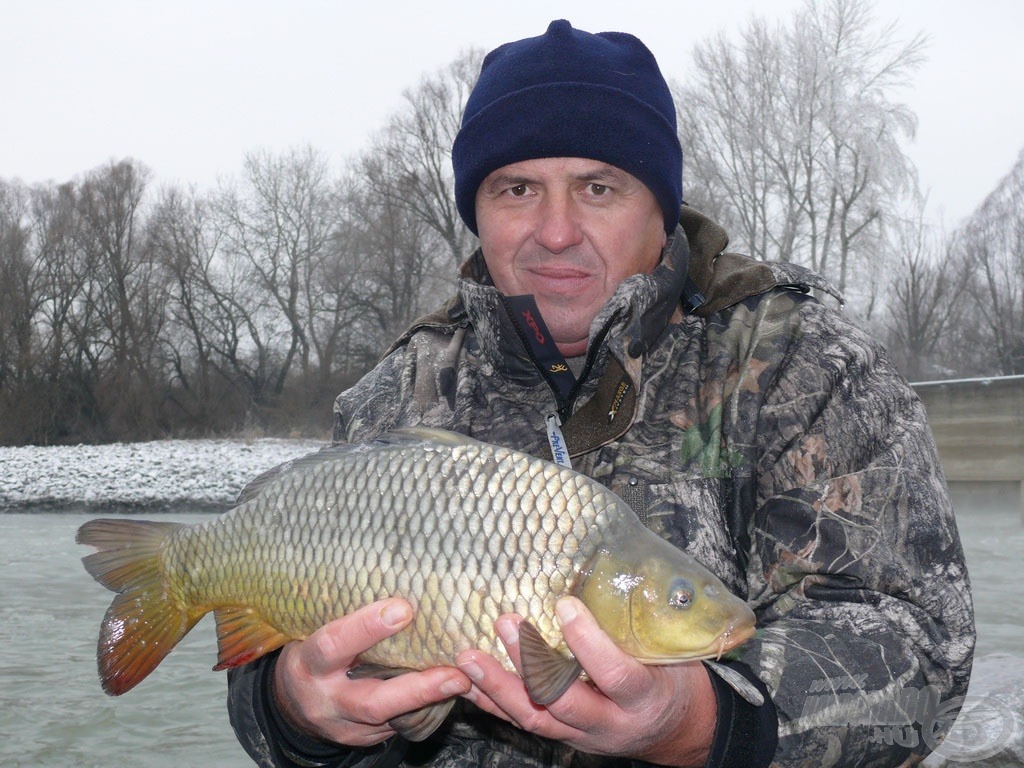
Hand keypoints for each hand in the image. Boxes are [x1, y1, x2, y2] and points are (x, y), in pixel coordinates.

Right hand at [273, 598, 471, 746]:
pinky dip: (424, 708)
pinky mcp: (362, 740)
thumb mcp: (314, 631)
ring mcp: (344, 727)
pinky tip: (448, 691)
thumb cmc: (311, 652)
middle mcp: (325, 700)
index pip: (333, 645)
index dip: (366, 628)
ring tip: (463, 681)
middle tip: (456, 672)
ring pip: (389, 719)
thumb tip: (395, 577)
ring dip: (429, 700)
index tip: (403, 609)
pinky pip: (396, 726)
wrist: (290, 704)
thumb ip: (344, 615)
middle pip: (372, 701)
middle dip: (417, 688)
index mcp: (308, 664)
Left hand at [455, 597, 716, 766]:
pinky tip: (468, 681)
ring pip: (535, 718)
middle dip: (529, 664)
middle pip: (563, 702)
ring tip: (468, 656)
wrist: (677, 731)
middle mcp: (611, 723)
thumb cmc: (673, 678)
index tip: (565, 604)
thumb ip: (637, 622)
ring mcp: (584, 736)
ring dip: (498, 686)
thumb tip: (607, 562)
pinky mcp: (564, 738)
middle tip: (504, 623)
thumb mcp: (667, 651)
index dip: (587, 642)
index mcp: (644, 697)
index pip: (614, 674)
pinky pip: (523, 723)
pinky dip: (492, 703)